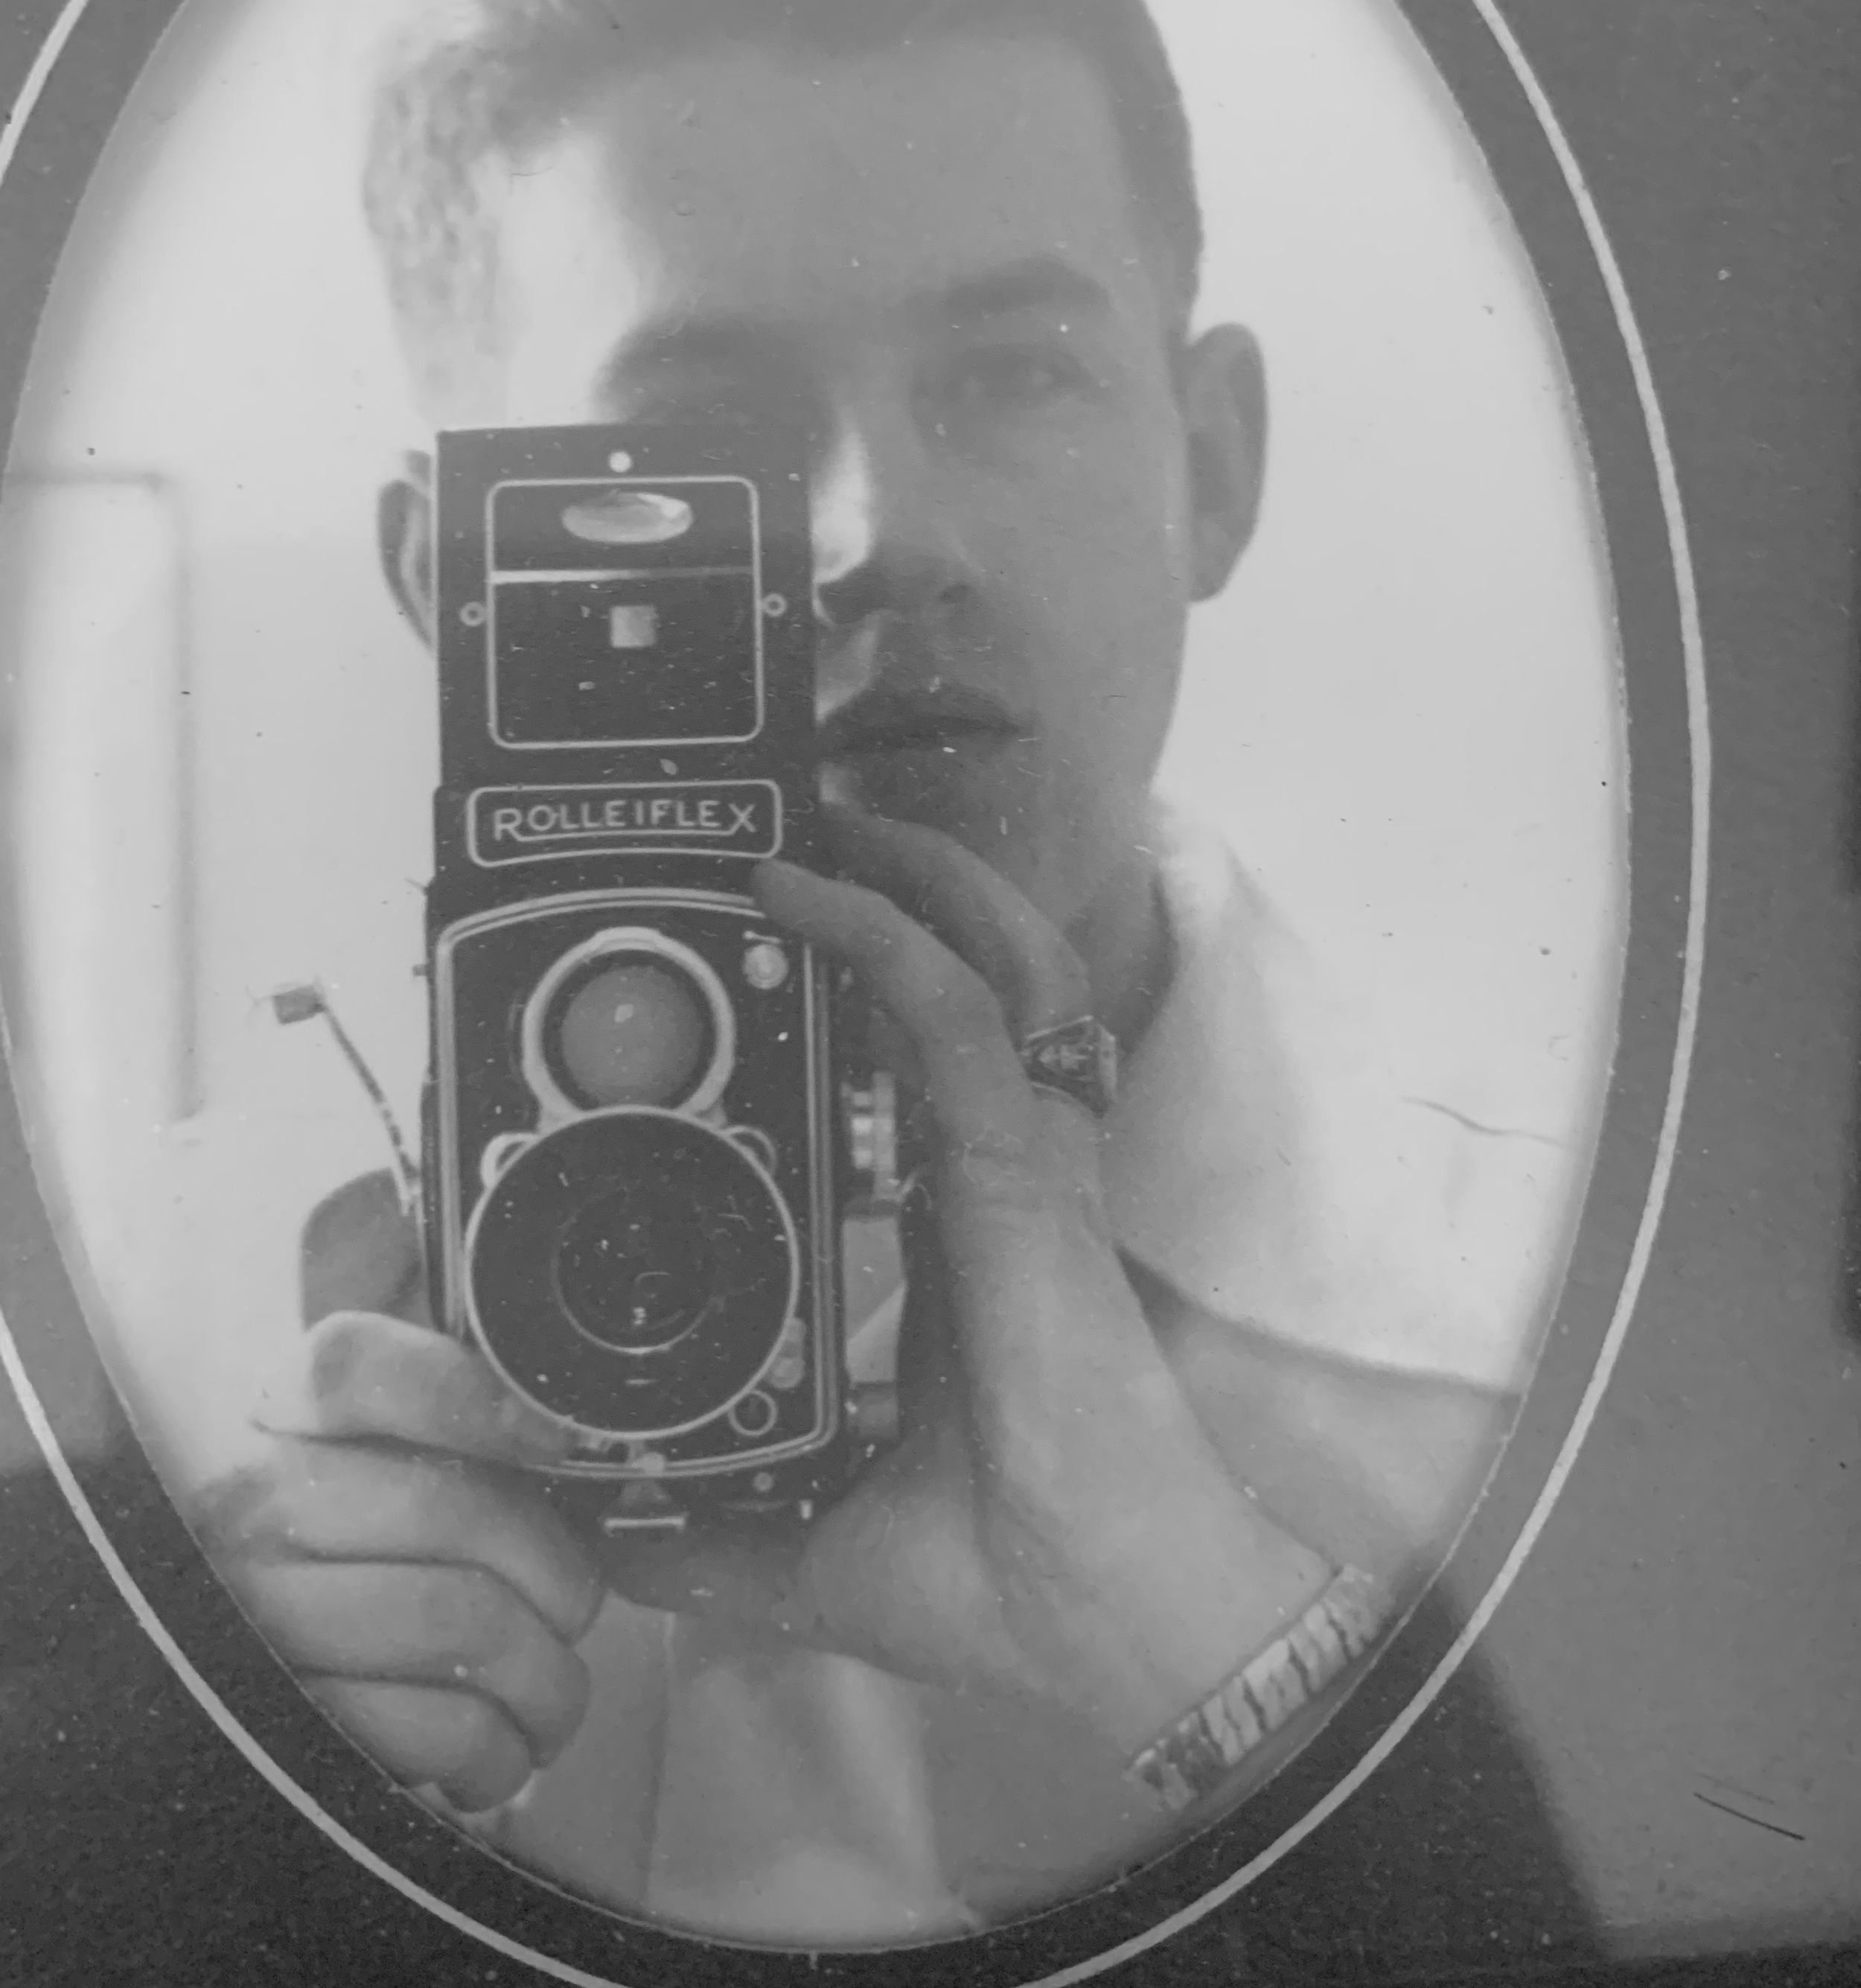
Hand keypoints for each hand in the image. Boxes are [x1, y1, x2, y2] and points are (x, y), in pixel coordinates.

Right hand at [194, 1269, 603, 1812]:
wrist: (228, 1696)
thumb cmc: (348, 1569)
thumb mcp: (375, 1473)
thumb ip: (453, 1443)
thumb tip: (574, 1452)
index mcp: (282, 1424)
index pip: (354, 1371)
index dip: (467, 1397)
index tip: (555, 1441)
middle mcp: (254, 1507)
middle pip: (454, 1509)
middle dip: (558, 1576)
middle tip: (577, 1614)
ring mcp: (257, 1616)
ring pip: (460, 1623)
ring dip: (544, 1680)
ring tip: (554, 1698)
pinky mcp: (284, 1724)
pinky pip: (432, 1730)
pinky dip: (496, 1753)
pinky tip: (499, 1754)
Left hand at [599, 809, 1331, 1758]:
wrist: (1097, 1612)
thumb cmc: (998, 1575)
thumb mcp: (810, 1540)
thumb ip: (709, 1531)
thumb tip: (600, 1534)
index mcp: (961, 1245)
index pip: (916, 1085)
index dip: (858, 1012)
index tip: (772, 970)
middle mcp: (997, 1179)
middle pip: (971, 990)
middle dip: (900, 901)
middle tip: (799, 846)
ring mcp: (1025, 1160)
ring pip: (989, 965)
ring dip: (911, 882)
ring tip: (825, 823)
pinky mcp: (1027, 1163)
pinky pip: (959, 1014)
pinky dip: (889, 938)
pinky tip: (811, 893)